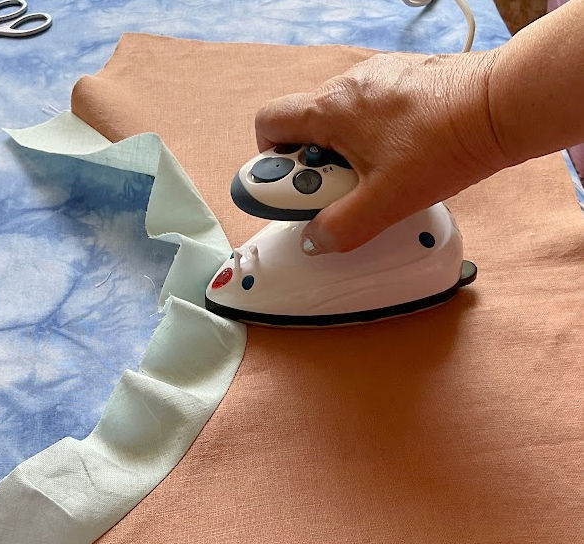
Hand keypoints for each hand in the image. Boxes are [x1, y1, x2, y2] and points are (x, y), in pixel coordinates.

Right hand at [255, 51, 506, 252]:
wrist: (500, 106)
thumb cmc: (446, 143)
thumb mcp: (385, 202)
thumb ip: (341, 227)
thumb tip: (316, 239)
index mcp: (331, 108)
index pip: (268, 125)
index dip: (270, 164)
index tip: (292, 194)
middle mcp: (348, 86)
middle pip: (304, 128)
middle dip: (313, 167)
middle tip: (339, 194)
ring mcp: (377, 79)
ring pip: (339, 122)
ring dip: (343, 155)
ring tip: (375, 181)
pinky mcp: (404, 82)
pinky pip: (369, 114)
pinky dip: (371, 140)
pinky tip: (401, 161)